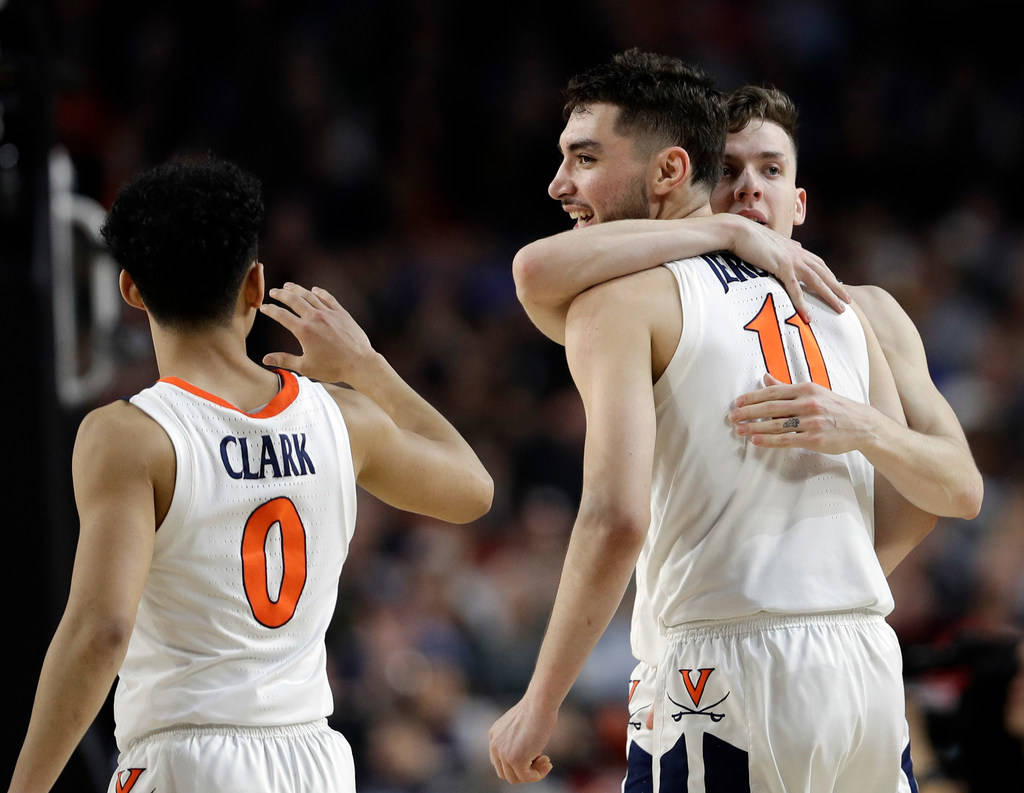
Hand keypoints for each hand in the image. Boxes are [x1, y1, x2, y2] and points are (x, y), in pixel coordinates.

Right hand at [260, 283, 373, 384]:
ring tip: (288, 286)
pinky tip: (314, 290)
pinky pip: (328, 298)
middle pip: (294, 300)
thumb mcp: (306, 367)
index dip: (270, 310)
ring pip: (310, 296)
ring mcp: (329, 313)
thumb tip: (265, 359)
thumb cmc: (332, 368)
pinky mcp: (341, 313)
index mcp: (304, 330)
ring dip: (297, 289)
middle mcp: (315, 318)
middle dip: (281, 294)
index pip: (281, 315)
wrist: (359, 363)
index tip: (263, 307)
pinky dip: (319, 292)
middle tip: (273, 291)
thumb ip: (285, 360)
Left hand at [488, 697, 556, 783]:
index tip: (534, 757)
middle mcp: (495, 746)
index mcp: (494, 736)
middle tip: (541, 759)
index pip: (499, 763)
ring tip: (545, 761)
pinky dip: (539, 774)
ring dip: (533, 774)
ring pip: (515, 779)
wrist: (540, 703)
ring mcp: (504, 753)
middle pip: (505, 774)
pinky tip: (548, 762)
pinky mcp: (515, 759)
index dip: (517, 765)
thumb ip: (516, 740)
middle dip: (524, 771)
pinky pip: (527, 777)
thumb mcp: (520, 725)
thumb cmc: (537, 708)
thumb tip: (526, 759)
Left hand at [729, 374, 876, 454]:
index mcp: (806, 389)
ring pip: (777, 425)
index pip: (773, 392)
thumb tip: (765, 377)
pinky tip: (756, 441)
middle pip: (771, 408)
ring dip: (754, 428)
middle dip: (748, 413)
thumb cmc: (835, 407)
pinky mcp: (815, 439)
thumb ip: (787, 387)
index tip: (737, 402)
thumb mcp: (813, 392)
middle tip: (732, 417)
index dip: (752, 397)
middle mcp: (808, 403)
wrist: (863, 425)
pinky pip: (787, 440)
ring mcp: (812, 422)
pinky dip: (769, 441)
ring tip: (739, 430)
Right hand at [730, 218, 849, 322]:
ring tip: (840, 309)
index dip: (829, 275)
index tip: (837, 285)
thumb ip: (785, 246)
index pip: (818, 263)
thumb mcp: (772, 241)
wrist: (738, 231)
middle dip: (837, 287)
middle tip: (847, 301)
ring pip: (816, 281)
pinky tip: (807, 315)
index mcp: (794, 248)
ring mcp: (791, 260)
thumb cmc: (749, 237)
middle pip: (823, 273)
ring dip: (829, 296)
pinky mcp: (780, 267)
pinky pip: (794, 289)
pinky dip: (802, 303)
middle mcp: (797, 253)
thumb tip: (796, 246)